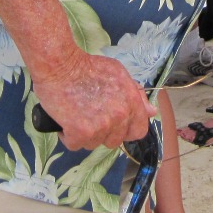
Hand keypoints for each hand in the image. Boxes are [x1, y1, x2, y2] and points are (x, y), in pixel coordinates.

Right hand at [32, 50, 156, 150]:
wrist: (61, 66)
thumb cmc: (88, 67)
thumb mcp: (119, 73)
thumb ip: (136, 94)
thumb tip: (151, 111)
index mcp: (131, 101)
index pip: (139, 130)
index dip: (128, 129)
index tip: (117, 125)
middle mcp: (119, 116)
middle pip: (115, 140)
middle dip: (104, 132)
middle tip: (92, 115)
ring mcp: (100, 127)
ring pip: (94, 143)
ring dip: (86, 134)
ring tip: (78, 113)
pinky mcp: (80, 134)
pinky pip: (75, 145)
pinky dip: (68, 135)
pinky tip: (66, 119)